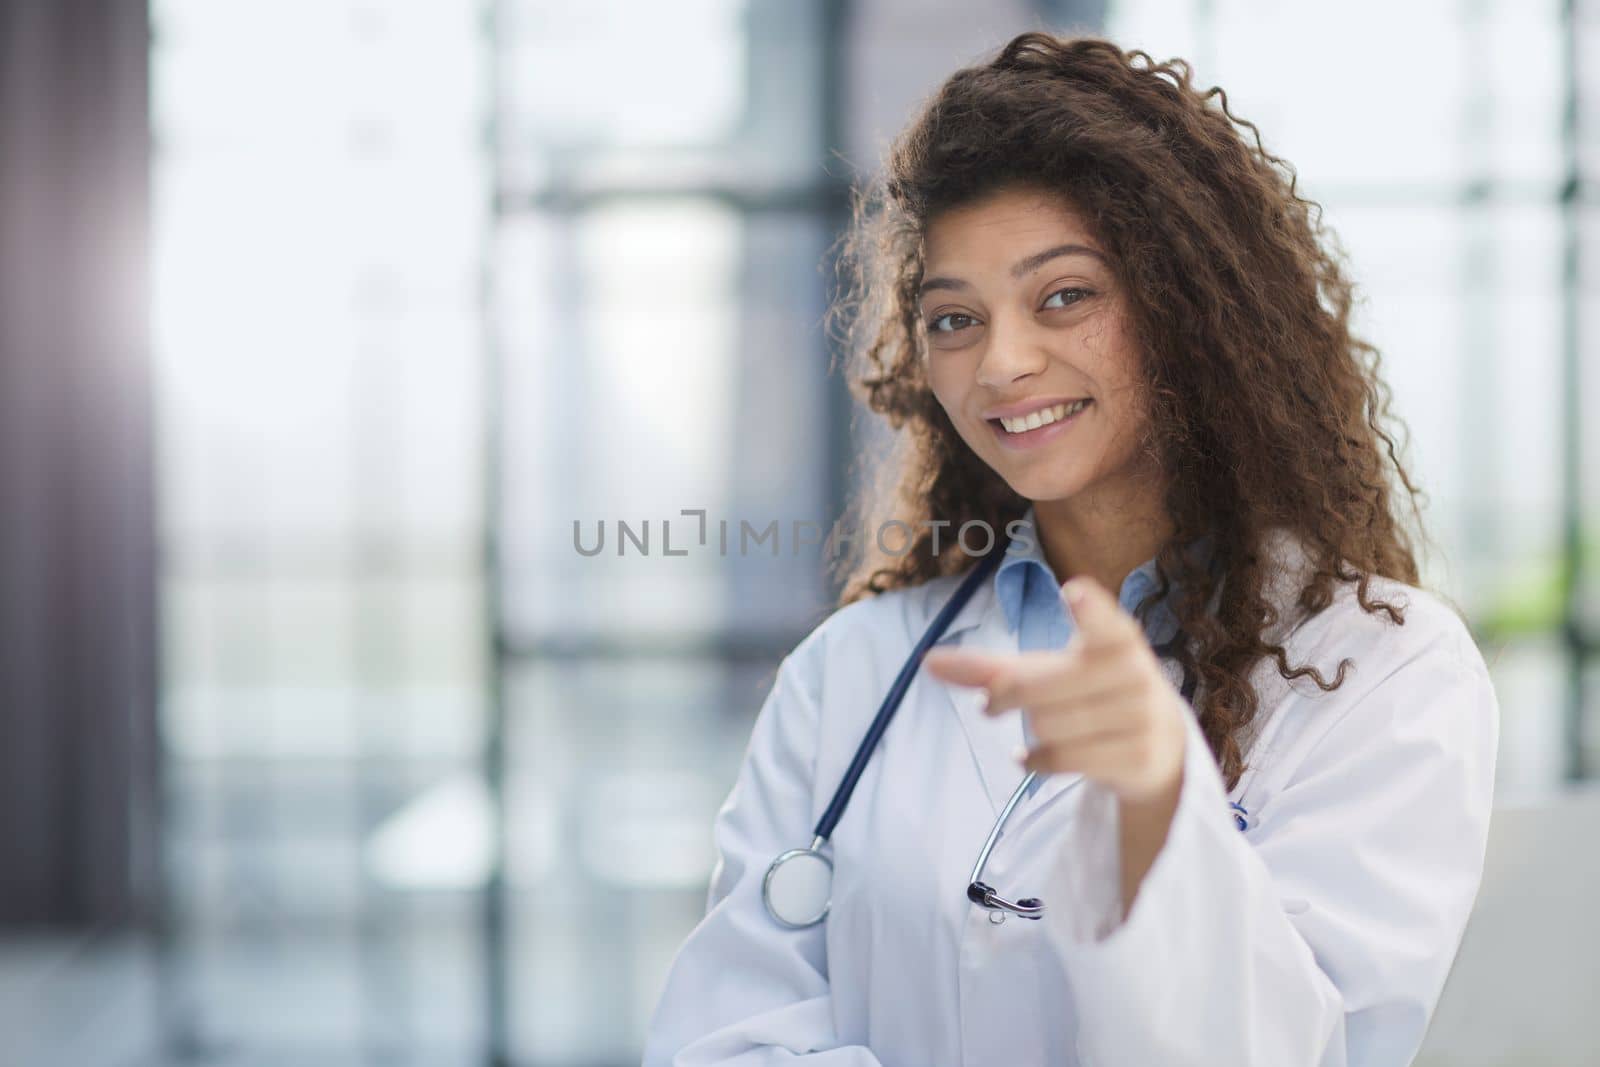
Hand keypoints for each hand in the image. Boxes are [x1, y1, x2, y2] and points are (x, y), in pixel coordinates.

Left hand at [920, 575, 1187, 803]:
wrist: (1160, 744)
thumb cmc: (1092, 690)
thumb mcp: (1051, 669)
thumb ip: (992, 667)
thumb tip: (929, 661)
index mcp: (1115, 637)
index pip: (1103, 621)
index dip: (1089, 608)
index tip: (1074, 591)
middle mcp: (1134, 672)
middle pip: (1041, 689)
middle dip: (1006, 698)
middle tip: (990, 704)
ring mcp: (1141, 717)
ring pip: (1050, 726)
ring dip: (1031, 731)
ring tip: (1039, 727)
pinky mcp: (1137, 757)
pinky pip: (1063, 760)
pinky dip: (1037, 760)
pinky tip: (1031, 756)